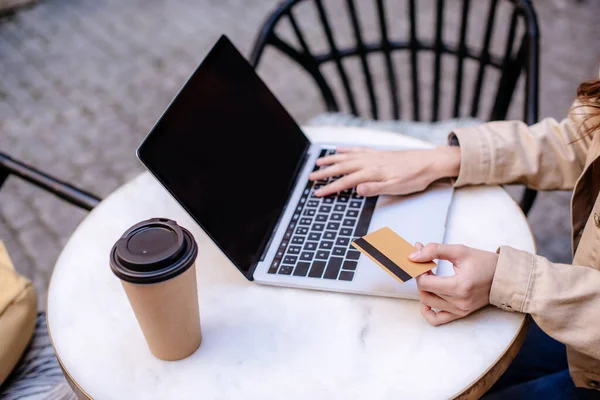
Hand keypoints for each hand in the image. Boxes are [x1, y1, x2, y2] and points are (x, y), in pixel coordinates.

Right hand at [308, 145, 459, 196]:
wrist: (429, 162)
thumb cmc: (415, 177)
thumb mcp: (396, 187)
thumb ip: (375, 188)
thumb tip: (356, 189)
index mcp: (372, 172)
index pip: (345, 181)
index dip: (330, 188)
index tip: (317, 193)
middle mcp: (369, 161)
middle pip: (341, 167)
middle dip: (324, 173)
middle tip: (310, 177)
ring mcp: (373, 156)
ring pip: (347, 157)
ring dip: (331, 160)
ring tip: (318, 162)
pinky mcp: (378, 153)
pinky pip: (357, 150)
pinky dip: (346, 150)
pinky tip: (339, 150)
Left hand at [410, 242, 498, 325]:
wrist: (504, 277)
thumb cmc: (485, 263)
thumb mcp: (459, 251)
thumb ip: (434, 250)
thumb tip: (413, 255)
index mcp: (459, 286)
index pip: (425, 283)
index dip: (419, 270)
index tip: (422, 261)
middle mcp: (459, 301)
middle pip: (425, 292)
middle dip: (421, 277)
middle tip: (426, 266)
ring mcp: (460, 310)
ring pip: (428, 303)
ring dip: (424, 289)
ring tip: (431, 278)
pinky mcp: (461, 314)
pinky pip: (437, 319)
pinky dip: (428, 310)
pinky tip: (428, 298)